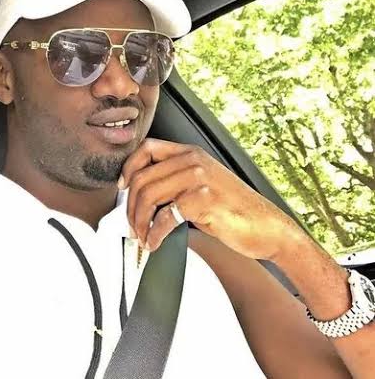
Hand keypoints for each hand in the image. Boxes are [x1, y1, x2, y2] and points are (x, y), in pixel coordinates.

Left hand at [121, 138, 302, 260]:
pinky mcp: (203, 200)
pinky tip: (155, 243)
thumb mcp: (203, 184)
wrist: (267, 227)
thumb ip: (175, 181)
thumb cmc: (233, 209)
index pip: (147, 148)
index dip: (129, 167)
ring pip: (148, 196)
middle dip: (130, 206)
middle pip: (142, 177)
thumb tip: (139, 197)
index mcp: (191, 152)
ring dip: (139, 222)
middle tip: (131, 225)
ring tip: (142, 237)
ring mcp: (199, 178)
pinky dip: (153, 234)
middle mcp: (193, 160)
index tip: (122, 188)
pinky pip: (164, 217)